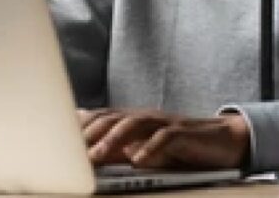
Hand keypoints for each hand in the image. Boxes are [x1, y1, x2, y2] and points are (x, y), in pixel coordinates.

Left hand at [77, 108, 249, 169]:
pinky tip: (139, 160)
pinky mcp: (185, 133)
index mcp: (133, 121)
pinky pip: (166, 137)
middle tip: (69, 155)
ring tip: (97, 158)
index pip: (99, 118)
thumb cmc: (180, 147)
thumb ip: (117, 146)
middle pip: (112, 119)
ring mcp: (165, 123)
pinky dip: (151, 148)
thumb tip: (84, 148)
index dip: (77, 128)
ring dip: (112, 140)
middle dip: (88, 135)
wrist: (224, 140)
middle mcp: (146, 118)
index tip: (54, 141)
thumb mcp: (144, 148)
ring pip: (134, 124)